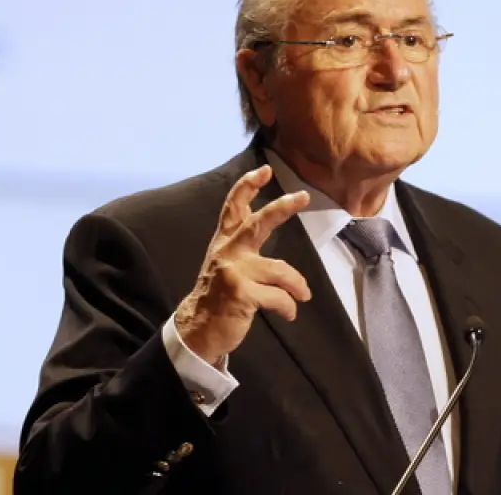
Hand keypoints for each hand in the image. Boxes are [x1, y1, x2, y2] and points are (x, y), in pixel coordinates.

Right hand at [174, 165, 311, 365]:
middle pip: (258, 223)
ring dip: (297, 286)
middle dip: (281, 208)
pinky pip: (280, 297)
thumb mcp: (225, 263)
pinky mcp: (242, 294)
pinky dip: (289, 307)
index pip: (233, 207)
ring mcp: (234, 272)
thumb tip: (264, 216)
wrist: (198, 328)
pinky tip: (289, 313)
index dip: (248, 187)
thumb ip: (241, 242)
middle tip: (302, 196)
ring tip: (302, 296)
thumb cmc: (219, 296)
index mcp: (224, 242)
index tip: (265, 171)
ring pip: (281, 270)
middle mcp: (228, 252)